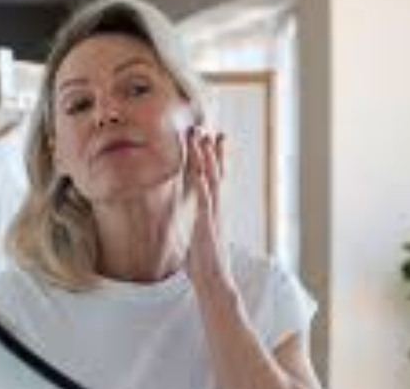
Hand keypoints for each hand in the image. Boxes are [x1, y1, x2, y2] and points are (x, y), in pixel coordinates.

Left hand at [184, 126, 231, 289]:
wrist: (214, 281)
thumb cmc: (205, 263)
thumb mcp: (200, 237)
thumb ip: (198, 224)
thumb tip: (193, 219)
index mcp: (214, 210)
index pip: (216, 179)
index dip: (216, 158)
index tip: (215, 137)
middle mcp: (216, 209)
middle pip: (215, 174)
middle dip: (212, 151)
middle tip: (208, 128)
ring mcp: (213, 215)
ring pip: (211, 182)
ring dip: (207, 160)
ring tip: (202, 140)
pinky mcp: (206, 225)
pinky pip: (204, 201)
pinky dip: (202, 185)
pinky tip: (199, 172)